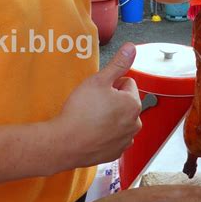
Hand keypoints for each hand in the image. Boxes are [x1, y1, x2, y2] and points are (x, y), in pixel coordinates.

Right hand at [53, 43, 141, 168]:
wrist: (65, 143)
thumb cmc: (81, 110)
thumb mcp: (99, 80)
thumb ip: (118, 63)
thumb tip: (132, 47)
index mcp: (133, 104)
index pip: (127, 83)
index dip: (111, 83)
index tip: (97, 91)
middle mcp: (135, 124)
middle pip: (125, 102)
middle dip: (112, 101)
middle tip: (92, 104)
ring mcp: (125, 141)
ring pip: (120, 120)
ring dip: (110, 117)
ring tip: (91, 119)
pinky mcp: (115, 154)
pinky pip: (114, 137)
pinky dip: (106, 134)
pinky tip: (92, 132)